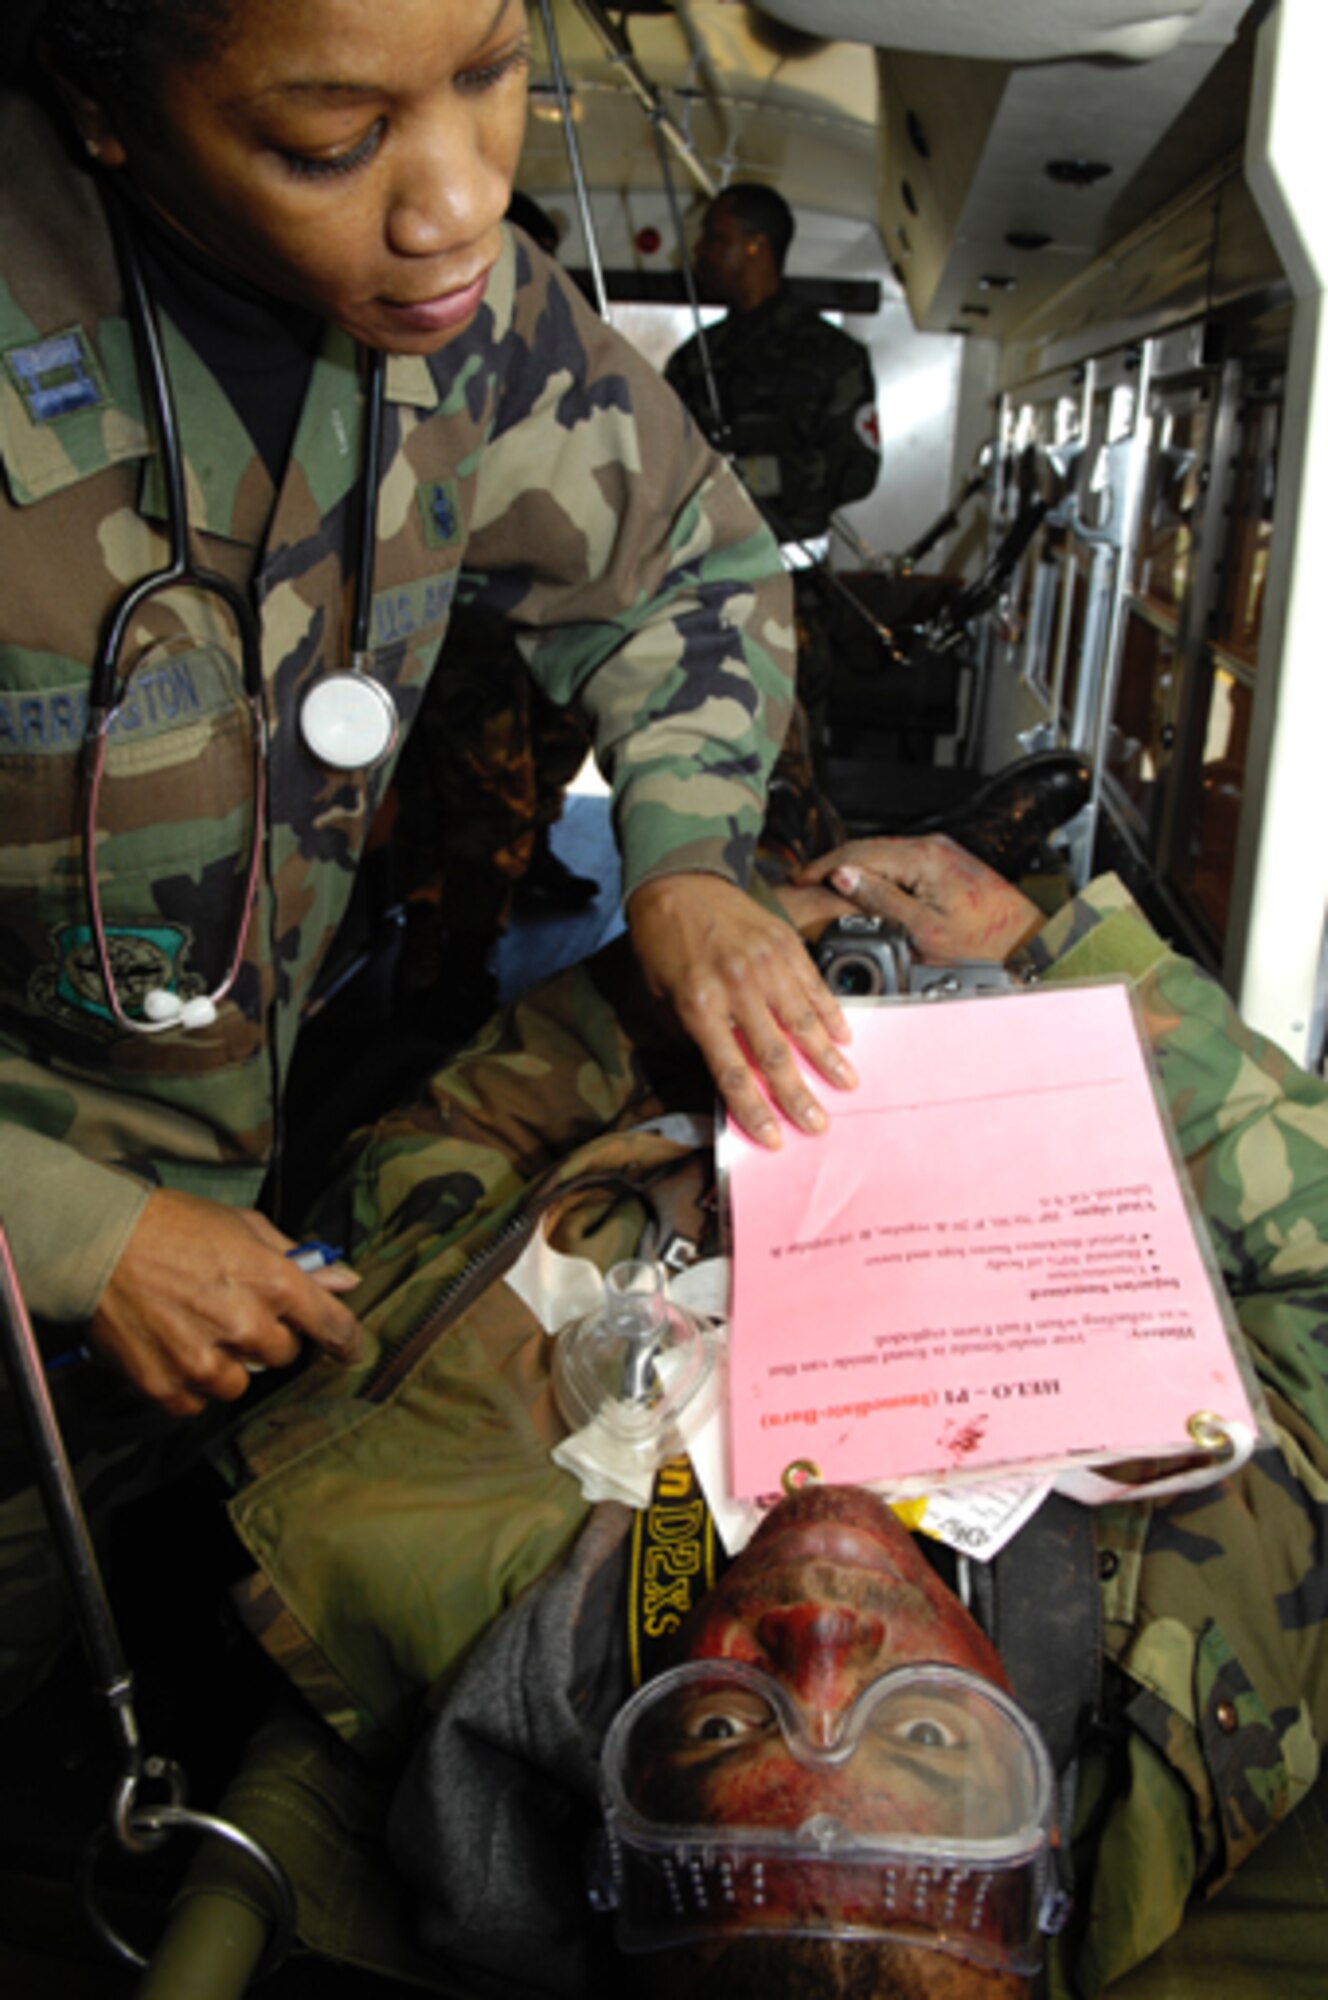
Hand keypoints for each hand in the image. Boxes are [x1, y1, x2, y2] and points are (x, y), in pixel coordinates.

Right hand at [90, 1190, 362, 1416]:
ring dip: (228, 1363)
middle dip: (266, 1335)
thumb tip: (344, 1279)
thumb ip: (297, 1258)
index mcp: (274, 1283)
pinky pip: (198, 1402)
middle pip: (282, 1355)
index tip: (351, 1350)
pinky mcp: (168, 1387)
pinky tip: (172, 1348)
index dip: (346, 1341)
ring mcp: (206, 1361)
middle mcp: (246, 1327)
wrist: (97, 1243)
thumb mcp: (243, 1226)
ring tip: (196, 1328)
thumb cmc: (173, 1226)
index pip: (332, 1326)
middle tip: (231, 1309)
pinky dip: (190, 1383)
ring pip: (241, 1383)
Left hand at [627, 872, 856, 1149]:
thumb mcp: (664, 996)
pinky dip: (831, 1015)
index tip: (773, 1138)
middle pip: (774, 1055)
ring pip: (803, 1023)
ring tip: (845, 1084)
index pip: (731, 1072)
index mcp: (699, 1006)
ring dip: (827, 1059)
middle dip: (798, 1096)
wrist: (679, 884)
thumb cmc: (665, 944)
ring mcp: (766, 966)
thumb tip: (733, 1075)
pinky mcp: (786, 946)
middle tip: (818, 1124)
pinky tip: (843, 1037)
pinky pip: (814, 987)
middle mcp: (736, 988)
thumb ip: (699, 1034)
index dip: (754, 1110)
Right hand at [794, 834, 1042, 963]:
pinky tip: (863, 890)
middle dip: (833, 866)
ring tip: (825, 889)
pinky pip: (900, 863)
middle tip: (803, 884)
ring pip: (882, 855)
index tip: (799, 879)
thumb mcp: (923, 928)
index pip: (858, 852)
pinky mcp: (945, 863)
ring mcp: (940, 852)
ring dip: (854, 870)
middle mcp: (932, 846)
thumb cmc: (984, 942)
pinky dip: (877, 874)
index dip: (823, 866)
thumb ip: (880, 900)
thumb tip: (843, 877)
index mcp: (923, 857)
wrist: (1027, 942)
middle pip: (867, 849)